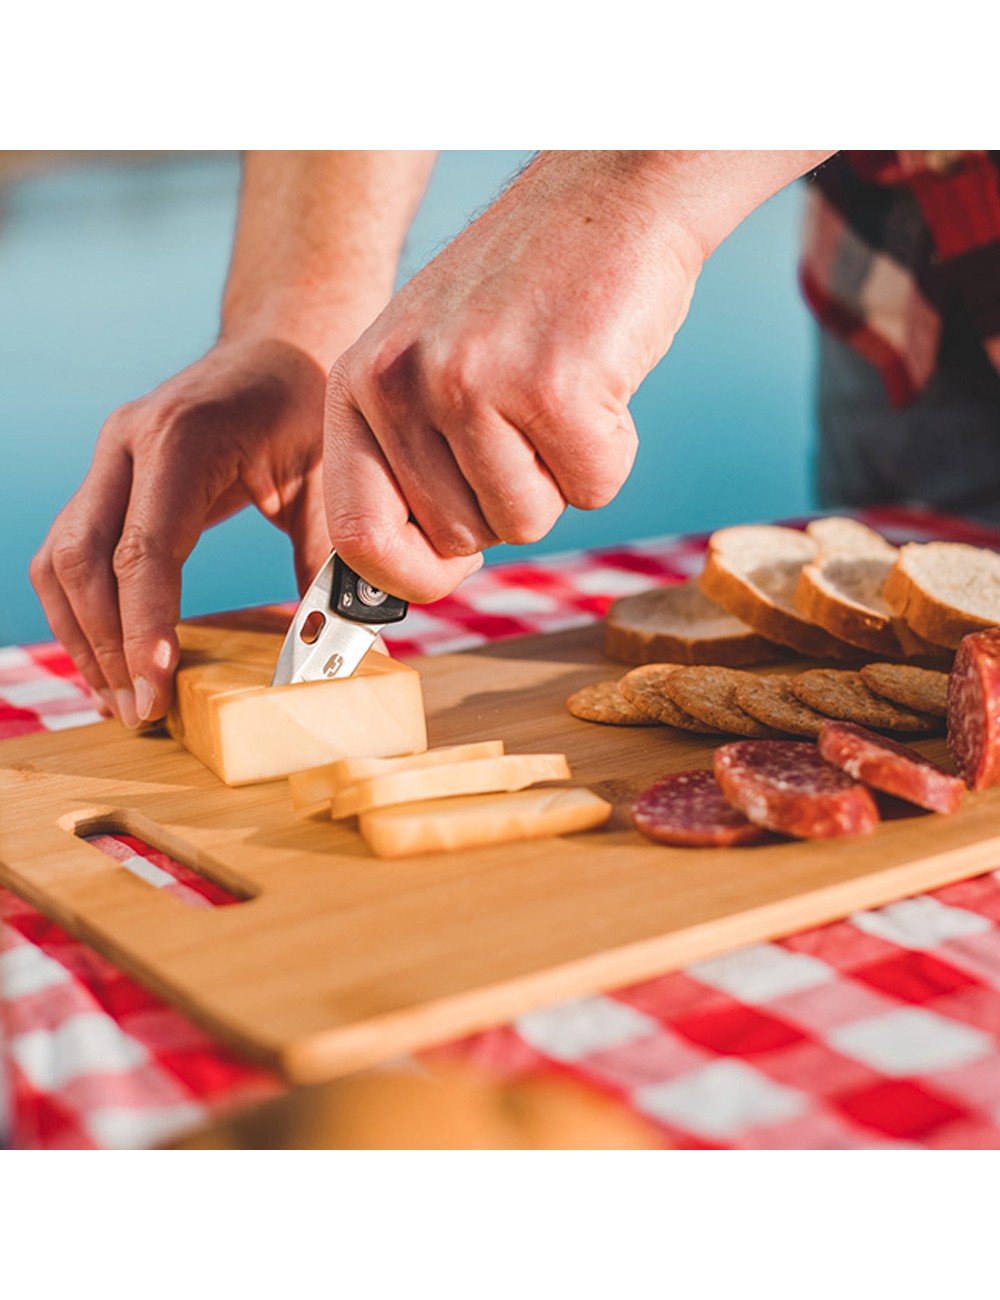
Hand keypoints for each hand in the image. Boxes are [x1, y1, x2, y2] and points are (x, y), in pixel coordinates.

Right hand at [31, 335, 331, 725]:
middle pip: (80, 560)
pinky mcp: (107, 480)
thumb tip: (331, 644)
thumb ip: (327, 556)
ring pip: (59, 561)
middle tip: (139, 711)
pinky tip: (111, 657)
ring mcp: (107, 460)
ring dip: (81, 637)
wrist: (282, 346)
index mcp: (181, 439)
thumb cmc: (309, 406)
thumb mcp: (330, 476)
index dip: (143, 626)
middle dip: (104, 646)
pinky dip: (82, 611)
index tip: (154, 688)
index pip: (142, 549)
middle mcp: (126, 445)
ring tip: (120, 700)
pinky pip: (69, 553)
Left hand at [323, 151, 703, 602]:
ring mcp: (475, 383)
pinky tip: (599, 381)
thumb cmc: (524, 293)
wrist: (609, 196)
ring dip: (561, 475)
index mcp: (358, 384)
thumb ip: (408, 461)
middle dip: (508, 502)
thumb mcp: (429, 362)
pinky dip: (612, 451)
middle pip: (461, 538)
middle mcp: (402, 383)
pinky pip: (594, 489)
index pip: (357, 535)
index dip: (406, 578)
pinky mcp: (555, 388)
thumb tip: (409, 583)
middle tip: (526, 420)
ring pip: (528, 522)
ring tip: (559, 391)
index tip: (444, 578)